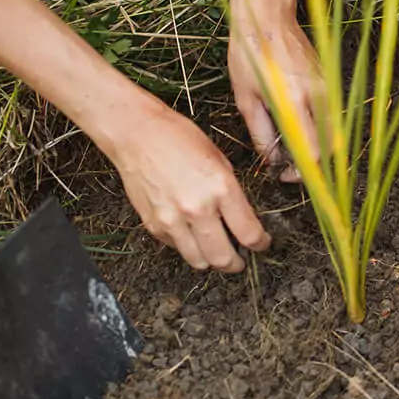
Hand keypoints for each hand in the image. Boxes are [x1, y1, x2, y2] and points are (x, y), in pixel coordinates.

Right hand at [111, 103, 270, 271]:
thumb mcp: (220, 160)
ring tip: (216, 253)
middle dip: (236, 264)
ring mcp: (173, 220)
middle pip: (223, 258)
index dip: (260, 244)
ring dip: (211, 261)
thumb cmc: (178, 138)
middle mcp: (197, 208)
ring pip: (199, 261)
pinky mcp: (153, 225)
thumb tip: (243, 220)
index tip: (261, 244)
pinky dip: (187, 247)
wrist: (137, 134)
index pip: (249, 233)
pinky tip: (191, 234)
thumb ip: (232, 193)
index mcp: (220, 188)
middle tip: (240, 260)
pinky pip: (177, 248)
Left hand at [228, 0, 320, 181]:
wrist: (267, 16)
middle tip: (294, 167)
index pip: (313, 151)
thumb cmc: (250, 53)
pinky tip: (300, 126)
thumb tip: (270, 159)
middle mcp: (316, 96)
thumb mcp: (246, 97)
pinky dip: (320, 129)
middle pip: (331, 146)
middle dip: (316, 163)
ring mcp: (326, 87)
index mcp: (293, 102)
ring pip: (334, 132)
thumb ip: (261, 133)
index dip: (303, 171)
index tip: (288, 174)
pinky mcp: (328, 80)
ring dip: (319, 146)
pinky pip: (332, 114)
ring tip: (294, 147)